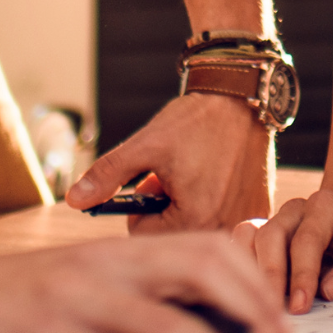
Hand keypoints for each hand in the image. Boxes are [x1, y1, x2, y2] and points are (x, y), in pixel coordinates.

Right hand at [0, 229, 288, 332]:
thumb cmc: (11, 299)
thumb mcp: (79, 285)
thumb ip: (130, 295)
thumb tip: (193, 316)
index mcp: (116, 253)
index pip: (204, 250)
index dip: (248, 281)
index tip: (276, 322)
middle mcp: (106, 268)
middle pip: (201, 270)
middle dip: (250, 308)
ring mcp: (78, 304)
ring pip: (168, 323)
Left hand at [66, 93, 270, 231]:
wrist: (242, 94)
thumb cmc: (195, 119)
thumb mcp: (146, 144)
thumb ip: (108, 175)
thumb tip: (72, 200)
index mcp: (195, 219)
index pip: (146, 237)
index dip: (142, 207)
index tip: (154, 181)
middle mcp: (225, 228)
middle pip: (174, 237)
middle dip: (166, 211)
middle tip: (176, 176)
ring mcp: (247, 221)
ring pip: (199, 230)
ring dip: (191, 209)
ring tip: (198, 174)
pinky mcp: (260, 211)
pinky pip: (225, 221)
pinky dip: (217, 204)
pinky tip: (220, 175)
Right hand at [243, 186, 332, 313]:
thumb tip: (331, 289)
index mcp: (327, 206)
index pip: (308, 238)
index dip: (302, 274)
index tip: (301, 307)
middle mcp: (297, 209)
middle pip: (271, 235)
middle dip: (271, 276)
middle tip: (275, 314)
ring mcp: (277, 219)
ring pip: (249, 236)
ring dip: (250, 272)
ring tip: (258, 306)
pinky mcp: (264, 234)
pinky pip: (241, 243)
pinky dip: (240, 267)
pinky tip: (247, 294)